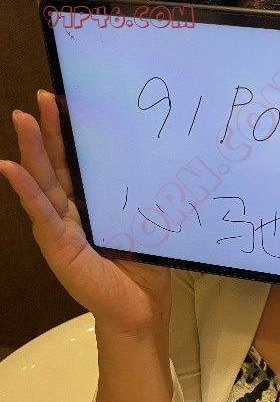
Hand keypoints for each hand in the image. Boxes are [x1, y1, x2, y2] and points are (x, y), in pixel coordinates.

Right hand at [0, 90, 171, 337]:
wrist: (141, 305)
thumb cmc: (143, 265)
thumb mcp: (139, 221)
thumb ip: (132, 196)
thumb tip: (144, 157)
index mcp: (89, 204)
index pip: (76, 163)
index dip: (70, 134)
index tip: (69, 101)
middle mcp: (70, 212)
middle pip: (55, 165)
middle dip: (48, 131)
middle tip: (43, 96)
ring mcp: (60, 227)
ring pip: (43, 182)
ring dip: (31, 150)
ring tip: (23, 118)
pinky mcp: (58, 245)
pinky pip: (41, 212)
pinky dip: (26, 190)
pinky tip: (11, 168)